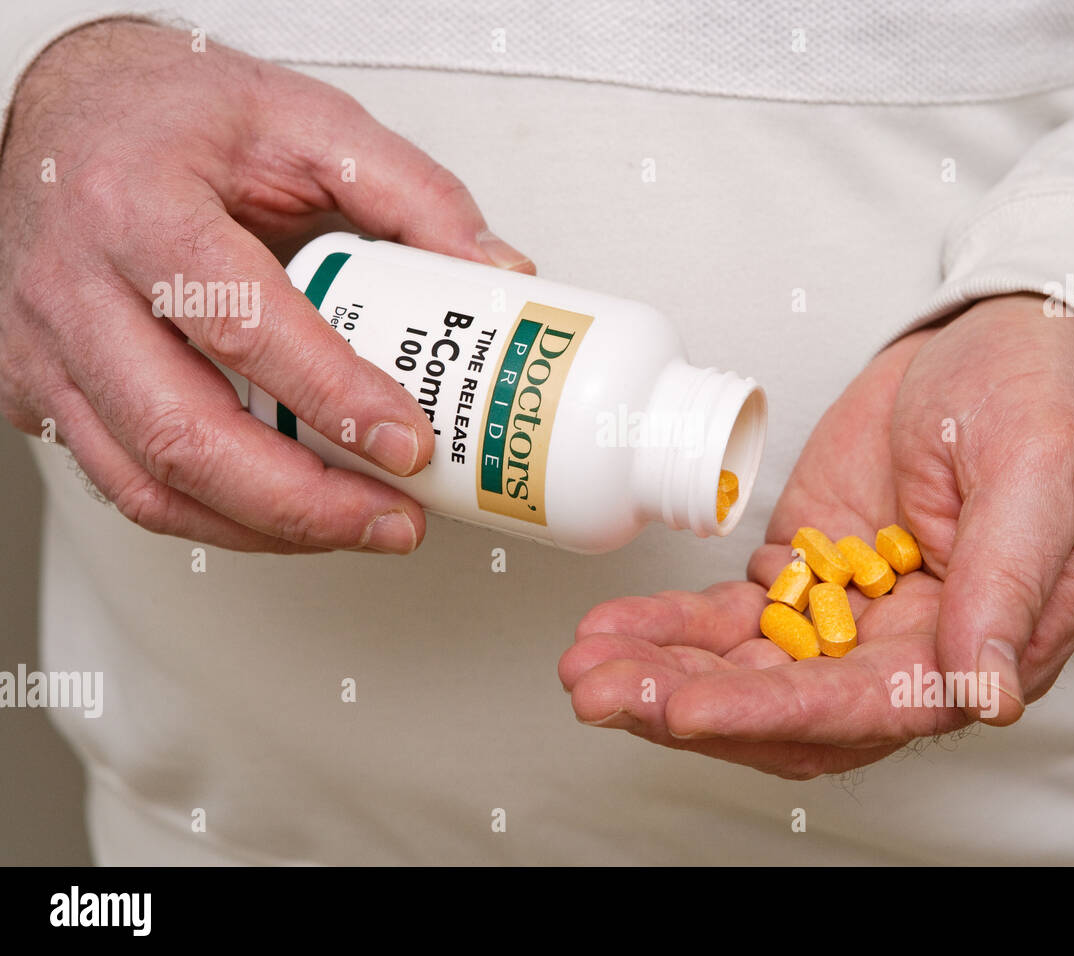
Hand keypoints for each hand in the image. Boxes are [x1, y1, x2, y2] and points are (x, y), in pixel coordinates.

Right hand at [0, 20, 532, 552]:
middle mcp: (77, 287)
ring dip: (267, 528)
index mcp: (140, 205)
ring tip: (359, 526)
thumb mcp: (307, 120)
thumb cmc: (172, 112)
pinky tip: (289, 514)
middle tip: (394, 518)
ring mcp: (48, 348)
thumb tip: (496, 273)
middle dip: (303, 501)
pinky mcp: (43, 390)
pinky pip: (126, 486)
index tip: (410, 444)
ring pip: (150, 483)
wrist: (70, 113)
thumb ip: (413, 193)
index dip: (333, 397)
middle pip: (183, 433)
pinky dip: (218, 520)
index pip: (241, 324)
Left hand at [560, 294, 1073, 778]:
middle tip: (600, 690)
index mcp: (979, 644)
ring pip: (746, 668)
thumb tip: (986, 693)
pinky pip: (730, 615)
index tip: (691, 708)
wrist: (1002, 340)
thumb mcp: (1043, 474)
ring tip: (583, 665)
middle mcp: (906, 649)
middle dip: (688, 704)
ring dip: (663, 674)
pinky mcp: (804, 571)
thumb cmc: (1046, 398)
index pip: (870, 707)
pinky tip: (613, 629)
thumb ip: (1009, 583)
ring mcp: (847, 614)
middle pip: (788, 706)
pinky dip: (670, 626)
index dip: (775, 713)